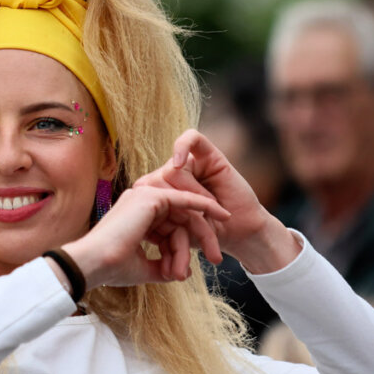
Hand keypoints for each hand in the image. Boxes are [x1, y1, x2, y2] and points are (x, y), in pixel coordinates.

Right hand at [63, 182, 230, 286]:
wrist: (93, 263)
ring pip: (185, 215)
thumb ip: (162, 266)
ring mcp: (145, 196)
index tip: (199, 264)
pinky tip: (222, 214)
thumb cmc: (111, 267)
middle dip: (199, 242)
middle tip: (216, 261)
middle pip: (181, 220)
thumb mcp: (143, 268)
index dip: (183, 249)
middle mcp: (140, 203)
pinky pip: (185, 199)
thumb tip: (180, 273)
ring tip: (197, 264)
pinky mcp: (152, 196)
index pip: (170, 229)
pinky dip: (204, 205)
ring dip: (198, 239)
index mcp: (136, 217)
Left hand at [143, 129, 300, 273]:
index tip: (174, 233)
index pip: (144, 191)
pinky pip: (191, 138)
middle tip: (196, 222)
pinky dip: (182, 146)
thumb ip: (156, 214)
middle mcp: (173, 175)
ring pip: (171, 169)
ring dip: (191, 195)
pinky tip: (179, 162)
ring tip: (208, 210)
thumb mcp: (176, 230)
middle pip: (156, 180)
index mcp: (161, 191)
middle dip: (176, 205)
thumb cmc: (207, 235)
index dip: (157, 212)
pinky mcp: (209, 154)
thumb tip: (132, 199)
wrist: (240, 234)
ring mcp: (190, 164)